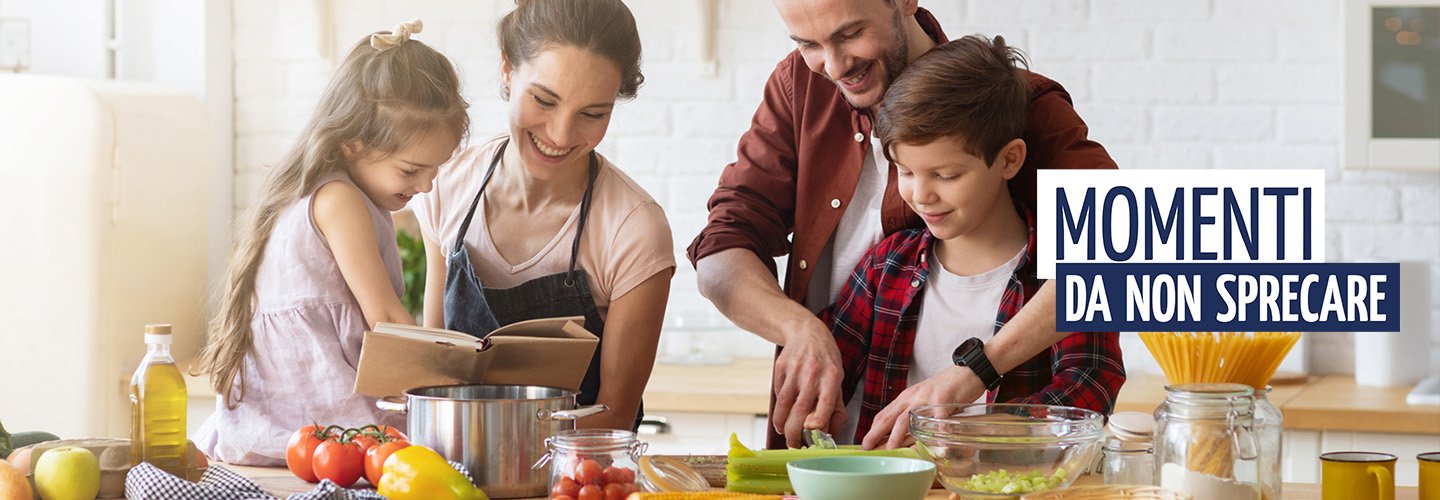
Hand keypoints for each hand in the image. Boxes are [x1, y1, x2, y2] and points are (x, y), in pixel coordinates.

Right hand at [771, 317, 846, 447]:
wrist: (806, 332)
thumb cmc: (826, 361)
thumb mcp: (838, 380)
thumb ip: (836, 408)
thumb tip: (830, 433)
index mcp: (832, 377)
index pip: (825, 403)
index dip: (818, 420)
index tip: (812, 433)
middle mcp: (813, 373)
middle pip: (800, 408)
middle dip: (794, 432)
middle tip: (794, 444)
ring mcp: (794, 370)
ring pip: (783, 404)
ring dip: (781, 424)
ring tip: (784, 433)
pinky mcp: (780, 367)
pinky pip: (776, 394)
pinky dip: (778, 408)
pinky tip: (782, 414)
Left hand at [861, 365, 986, 449]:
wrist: (968, 370)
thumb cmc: (947, 388)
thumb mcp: (925, 399)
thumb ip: (915, 414)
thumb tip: (905, 437)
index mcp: (907, 397)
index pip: (885, 414)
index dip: (873, 429)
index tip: (865, 442)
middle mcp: (913, 397)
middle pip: (890, 417)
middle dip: (876, 433)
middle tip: (867, 447)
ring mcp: (927, 398)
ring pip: (907, 419)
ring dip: (897, 436)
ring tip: (891, 449)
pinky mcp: (943, 399)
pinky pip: (938, 420)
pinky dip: (935, 434)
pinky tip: (935, 445)